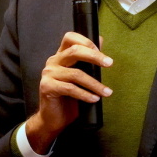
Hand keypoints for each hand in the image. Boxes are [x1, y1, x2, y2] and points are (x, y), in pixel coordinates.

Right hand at [25, 32, 112, 152]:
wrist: (54, 118)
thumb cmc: (70, 96)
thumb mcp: (82, 74)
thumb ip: (89, 58)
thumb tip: (100, 39)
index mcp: (61, 55)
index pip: (70, 37)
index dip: (87, 42)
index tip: (101, 54)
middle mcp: (53, 61)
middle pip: (75, 51)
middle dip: (95, 56)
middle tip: (110, 64)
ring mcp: (48, 74)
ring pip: (76, 74)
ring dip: (95, 84)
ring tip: (107, 92)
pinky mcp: (46, 87)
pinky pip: (70, 88)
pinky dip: (85, 94)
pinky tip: (94, 99)